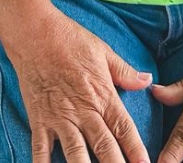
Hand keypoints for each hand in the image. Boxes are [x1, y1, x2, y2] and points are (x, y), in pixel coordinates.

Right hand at [9, 9, 152, 162]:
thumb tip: (148, 80)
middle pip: (104, 147)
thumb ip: (125, 72)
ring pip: (76, 155)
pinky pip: (41, 151)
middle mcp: (83, 111)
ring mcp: (60, 118)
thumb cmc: (70, 39)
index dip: (136, 150)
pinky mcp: (39, 120)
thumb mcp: (102, 51)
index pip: (123, 128)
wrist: (34, 33)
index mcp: (102, 95)